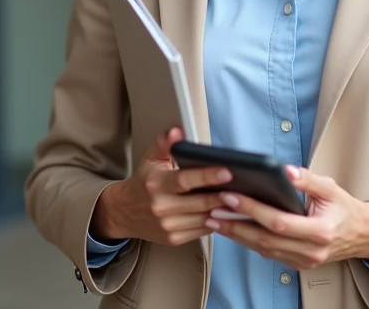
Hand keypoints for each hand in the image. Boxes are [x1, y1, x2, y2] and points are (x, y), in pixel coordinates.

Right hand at [91, 127, 232, 246]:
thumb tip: (177, 131)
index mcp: (157, 184)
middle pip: (200, 202)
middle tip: (243, 188)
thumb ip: (165, 144)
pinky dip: (216, 221)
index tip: (228, 171)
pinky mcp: (174, 238)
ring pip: (204, 218)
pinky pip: (202, 230)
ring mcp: (168, 226)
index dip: (208, 176)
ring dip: (223, 210)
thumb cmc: (144, 182)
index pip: (186, 180)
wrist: (125, 212)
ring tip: (239, 199)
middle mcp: (162, 207)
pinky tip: (225, 212)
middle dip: (223, 195)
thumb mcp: (151, 160)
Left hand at [205, 165, 368, 270]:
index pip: (278, 222)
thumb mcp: (330, 187)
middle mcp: (312, 250)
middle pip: (266, 240)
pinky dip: (250, 241)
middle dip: (236, 225)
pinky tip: (235, 229)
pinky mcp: (298, 265)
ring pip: (264, 250)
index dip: (253, 210)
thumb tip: (285, 171)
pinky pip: (270, 254)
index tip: (232, 197)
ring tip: (216, 220)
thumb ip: (307, 179)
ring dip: (238, 235)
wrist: (361, 234)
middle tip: (214, 210)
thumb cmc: (344, 209)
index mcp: (320, 230)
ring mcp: (305, 261)